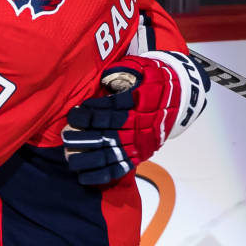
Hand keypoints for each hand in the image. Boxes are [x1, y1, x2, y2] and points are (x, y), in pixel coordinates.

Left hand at [62, 50, 207, 184]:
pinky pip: (118, 169)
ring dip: (87, 158)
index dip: (89, 113)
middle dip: (83, 137)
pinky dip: (100, 175)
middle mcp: (139, 124)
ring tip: (69, 157)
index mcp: (138, 102)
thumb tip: (104, 81)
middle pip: (106, 133)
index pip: (109, 110)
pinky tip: (83, 176)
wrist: (180, 96)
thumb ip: (121, 73)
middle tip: (65, 136)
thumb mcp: (141, 69)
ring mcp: (138, 143)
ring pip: (109, 154)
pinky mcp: (139, 155)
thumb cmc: (153, 80)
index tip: (74, 114)